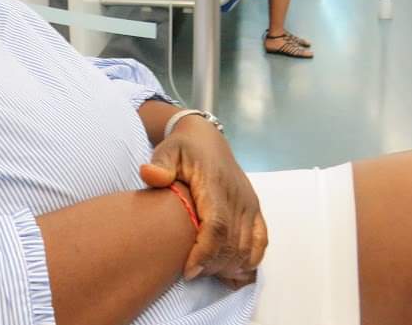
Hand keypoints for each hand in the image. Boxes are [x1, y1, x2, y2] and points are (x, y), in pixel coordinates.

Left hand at [139, 117, 266, 284]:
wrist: (206, 138)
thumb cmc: (182, 148)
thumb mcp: (166, 151)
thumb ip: (159, 164)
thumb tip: (151, 175)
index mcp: (215, 184)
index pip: (217, 225)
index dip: (205, 252)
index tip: (188, 271)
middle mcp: (237, 196)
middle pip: (233, 243)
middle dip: (213, 265)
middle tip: (192, 273)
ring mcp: (249, 204)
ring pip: (247, 247)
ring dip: (228, 266)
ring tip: (206, 272)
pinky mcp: (255, 210)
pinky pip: (260, 241)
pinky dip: (249, 260)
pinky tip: (230, 270)